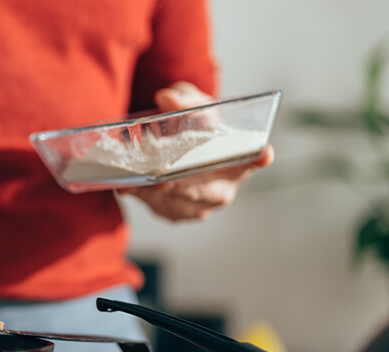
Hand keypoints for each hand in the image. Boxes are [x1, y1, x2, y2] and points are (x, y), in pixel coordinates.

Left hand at [117, 81, 273, 221]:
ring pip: (178, 203)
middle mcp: (224, 187)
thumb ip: (184, 100)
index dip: (258, 157)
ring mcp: (200, 206)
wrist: (180, 148)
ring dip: (156, 194)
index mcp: (238, 160)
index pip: (253, 159)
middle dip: (181, 186)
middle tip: (162, 180)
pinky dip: (143, 197)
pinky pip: (159, 208)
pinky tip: (128, 186)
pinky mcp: (175, 213)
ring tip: (137, 182)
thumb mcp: (193, 107)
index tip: (264, 153)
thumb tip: (167, 98)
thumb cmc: (195, 127)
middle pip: (205, 191)